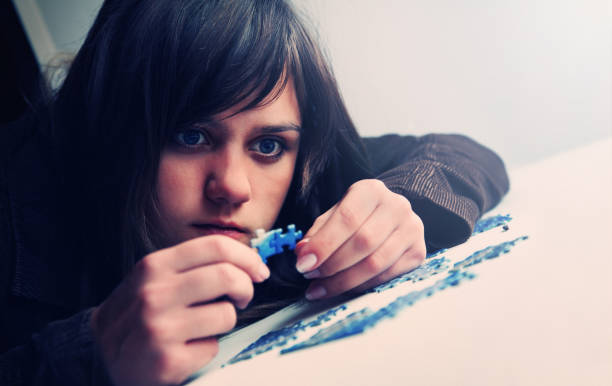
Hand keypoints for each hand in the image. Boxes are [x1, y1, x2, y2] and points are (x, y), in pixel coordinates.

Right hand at [90, 235, 268, 385]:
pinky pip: (213, 347)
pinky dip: (207, 349)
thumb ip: (193, 266)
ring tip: (203, 327)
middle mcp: (155, 293)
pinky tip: (187, 349)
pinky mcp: (168, 359)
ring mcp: (160, 327)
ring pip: (226, 314)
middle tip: (242, 297)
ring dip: (224, 322)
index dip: (247, 257)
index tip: (258, 270)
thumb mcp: (154, 279)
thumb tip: (247, 262)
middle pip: (227, 276)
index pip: (215, 246)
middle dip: (245, 288)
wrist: (99, 355)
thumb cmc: (137, 315)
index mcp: (155, 266)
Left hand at [295, 179, 425, 299]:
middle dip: (332, 265)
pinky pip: (387, 276)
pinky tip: (343, 290)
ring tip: (320, 289)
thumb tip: (303, 254)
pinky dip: (361, 287)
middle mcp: (397, 206)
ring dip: (344, 281)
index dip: (324, 244)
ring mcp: (412, 229)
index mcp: (371, 191)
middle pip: (363, 242)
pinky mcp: (418, 252)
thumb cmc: (356, 216)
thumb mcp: (334, 215)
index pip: (347, 219)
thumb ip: (318, 233)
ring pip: (376, 263)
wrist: (390, 217)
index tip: (303, 264)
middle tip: (310, 277)